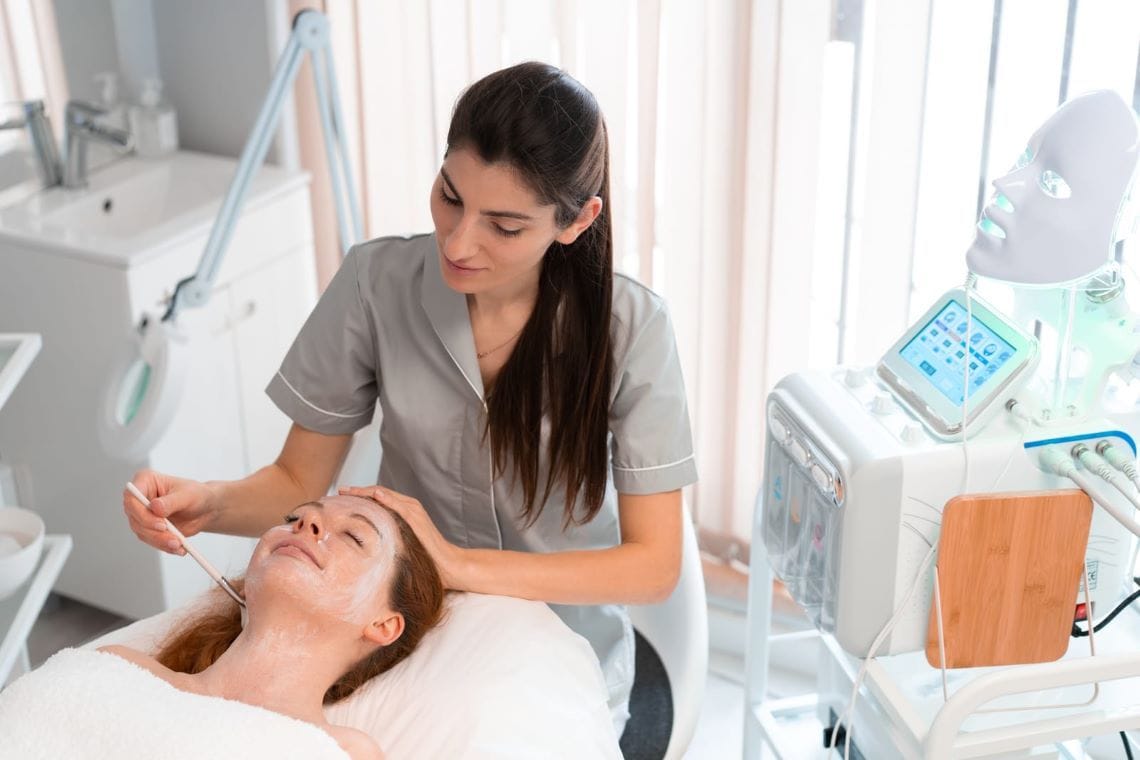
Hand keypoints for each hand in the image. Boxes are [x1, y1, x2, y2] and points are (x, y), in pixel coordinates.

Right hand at [123, 469, 217, 554]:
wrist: (205, 509)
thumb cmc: (197, 495)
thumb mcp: (188, 495)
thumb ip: (171, 501)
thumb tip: (155, 507)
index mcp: (145, 481)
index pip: (132, 497)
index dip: (142, 513)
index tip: (161, 524)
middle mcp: (139, 497)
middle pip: (135, 518)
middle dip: (154, 531)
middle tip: (173, 539)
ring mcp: (141, 514)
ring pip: (142, 532)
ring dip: (160, 541)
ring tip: (179, 545)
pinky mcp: (148, 528)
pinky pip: (150, 540)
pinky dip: (164, 546)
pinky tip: (178, 548)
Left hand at [339, 485, 464, 589]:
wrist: (447, 565)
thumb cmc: (425, 559)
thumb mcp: (400, 546)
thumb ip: (387, 537)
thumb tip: (365, 541)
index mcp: (403, 512)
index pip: (377, 499)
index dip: (359, 496)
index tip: (341, 498)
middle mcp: (408, 507)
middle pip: (378, 493)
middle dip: (358, 492)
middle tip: (339, 491)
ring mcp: (412, 511)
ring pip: (385, 495)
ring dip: (366, 492)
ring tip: (348, 492)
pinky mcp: (416, 518)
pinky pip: (398, 505)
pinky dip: (386, 498)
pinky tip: (374, 495)